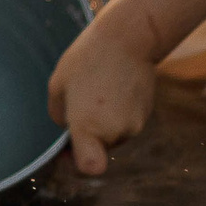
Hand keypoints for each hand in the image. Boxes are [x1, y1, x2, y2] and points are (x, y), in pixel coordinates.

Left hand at [47, 9, 162, 175]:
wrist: (129, 39)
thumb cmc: (86, 58)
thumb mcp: (58, 85)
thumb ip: (59, 115)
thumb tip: (66, 128)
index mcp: (88, 126)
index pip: (90, 167)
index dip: (77, 162)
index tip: (69, 148)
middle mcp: (114, 132)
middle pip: (98, 147)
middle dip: (88, 134)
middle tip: (79, 103)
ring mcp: (134, 124)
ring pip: (113, 135)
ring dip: (104, 121)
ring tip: (98, 90)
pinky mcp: (147, 114)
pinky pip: (126, 122)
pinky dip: (119, 112)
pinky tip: (113, 87)